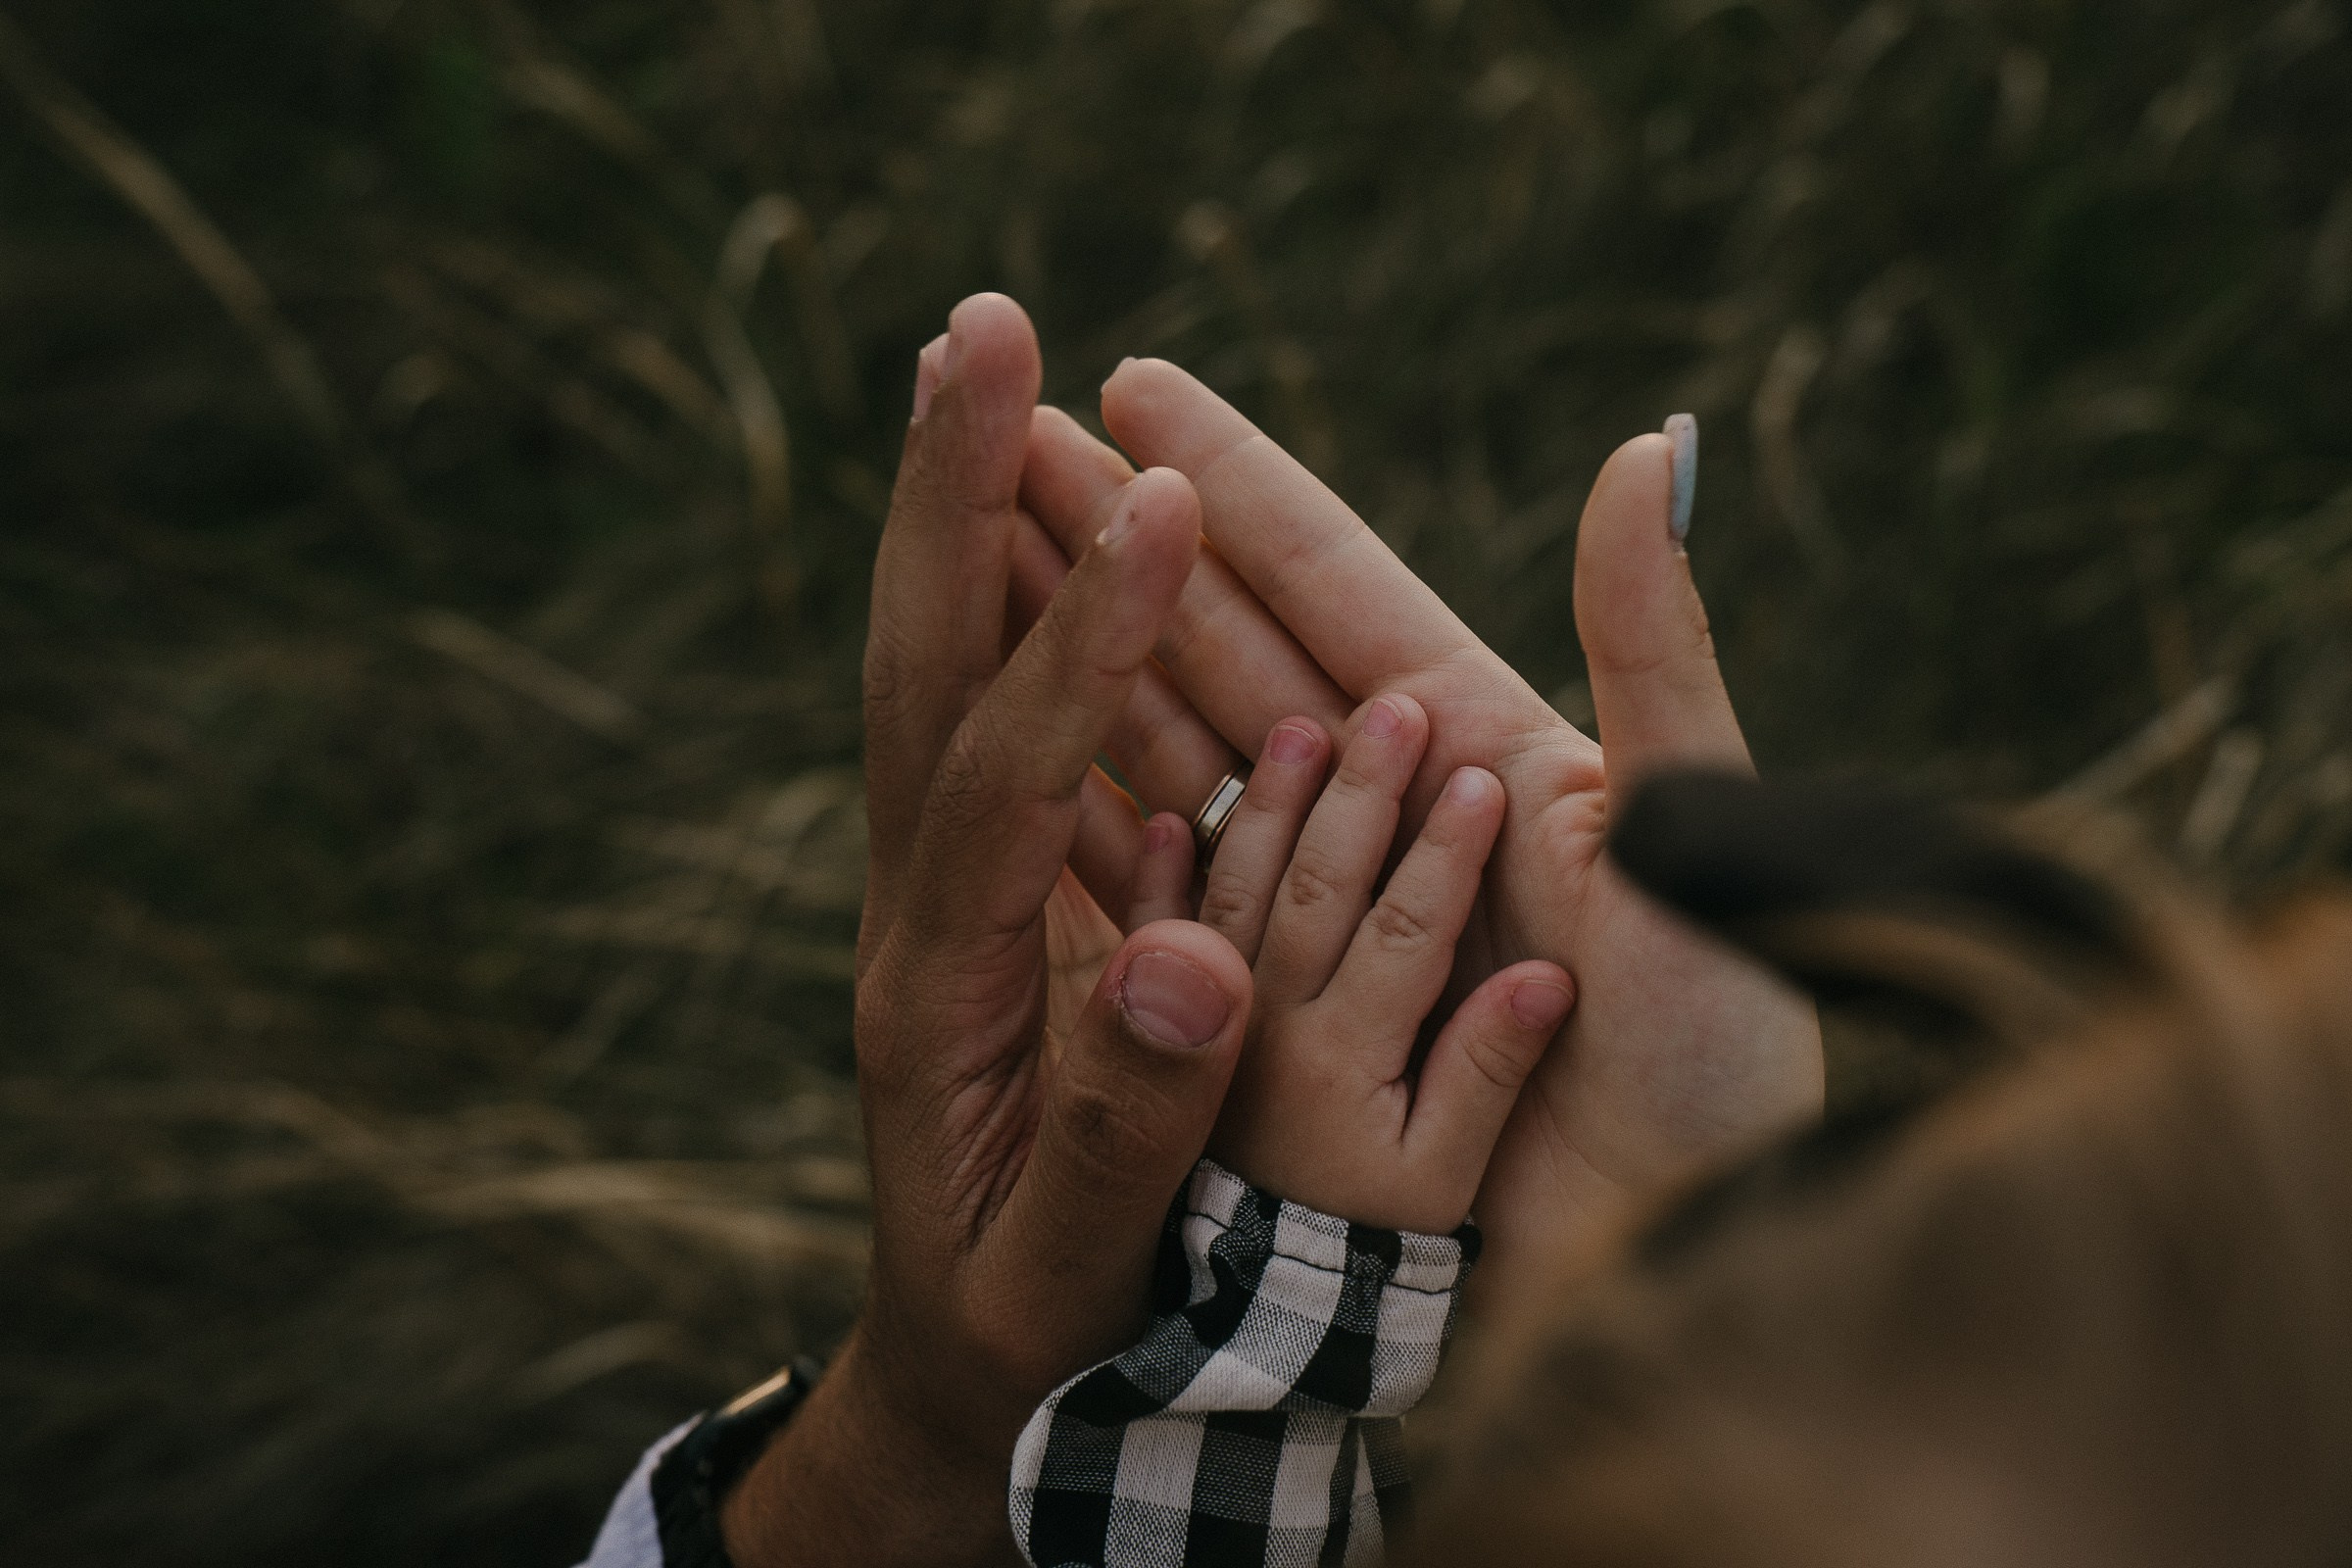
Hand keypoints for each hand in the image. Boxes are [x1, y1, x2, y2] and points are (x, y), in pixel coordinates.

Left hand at [722, 298, 1256, 1567]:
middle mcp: (923, 909)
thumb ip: (1130, 1118)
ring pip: (937, 670)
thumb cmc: (1028, 1324)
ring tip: (980, 357)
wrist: (954, 1356)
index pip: (1003, 785)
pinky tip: (1025, 500)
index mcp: (944, 990)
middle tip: (982, 329)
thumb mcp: (1077, 1258)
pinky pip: (983, 712)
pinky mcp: (985, 885)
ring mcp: (943, 887)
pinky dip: (999, 588)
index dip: (1077, 646)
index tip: (1157, 509)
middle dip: (952, 500)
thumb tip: (1189, 948)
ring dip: (959, 509)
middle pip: (920, 675)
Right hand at [1011, 362, 1823, 1285]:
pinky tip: (994, 768)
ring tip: (968, 564)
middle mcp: (1379, 812)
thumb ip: (1649, 649)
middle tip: (1004, 435)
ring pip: (1164, 754)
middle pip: (1217, 643)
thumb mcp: (1690, 832)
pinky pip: (1152, 904)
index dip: (1228, 479)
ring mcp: (1311, 916)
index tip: (1130, 383)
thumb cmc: (1719, 1061)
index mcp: (1475, 740)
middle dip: (1114, 535)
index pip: (1326, 579)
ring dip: (1071, 657)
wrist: (1683, 1270)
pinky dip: (1077, 829)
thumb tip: (1649, 449)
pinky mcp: (1268, 1026)